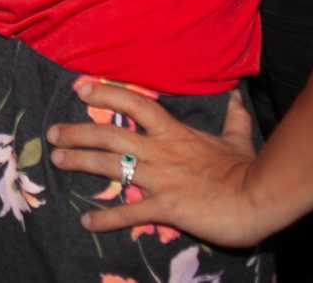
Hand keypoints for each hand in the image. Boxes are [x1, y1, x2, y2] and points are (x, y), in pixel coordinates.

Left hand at [46, 80, 270, 248]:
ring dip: (80, 163)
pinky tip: (87, 223)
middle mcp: (160, 151)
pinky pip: (130, 213)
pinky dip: (106, 219)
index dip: (104, 94)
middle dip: (78, 132)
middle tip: (52, 134)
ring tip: (57, 161)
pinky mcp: (166, 207)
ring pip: (111, 166)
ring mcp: (160, 178)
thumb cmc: (248, 168)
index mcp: (174, 131)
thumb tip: (238, 96)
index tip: (79, 88)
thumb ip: (233, 117)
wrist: (260, 197)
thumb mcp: (238, 137)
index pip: (134, 104)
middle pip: (109, 135)